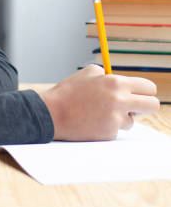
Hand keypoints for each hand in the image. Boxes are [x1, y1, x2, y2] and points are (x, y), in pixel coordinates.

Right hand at [38, 64, 159, 140]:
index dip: (145, 90)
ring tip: (101, 112)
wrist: (52, 113)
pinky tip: (93, 120)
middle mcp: (120, 101)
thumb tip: (122, 81)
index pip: (148, 87)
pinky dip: (108, 126)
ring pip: (132, 120)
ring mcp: (115, 119)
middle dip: (145, 105)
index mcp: (116, 83)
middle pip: (152, 105)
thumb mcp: (88, 73)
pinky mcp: (109, 133)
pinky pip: (117, 130)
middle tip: (134, 106)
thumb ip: (108, 75)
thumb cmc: (69, 91)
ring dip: (122, 117)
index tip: (141, 93)